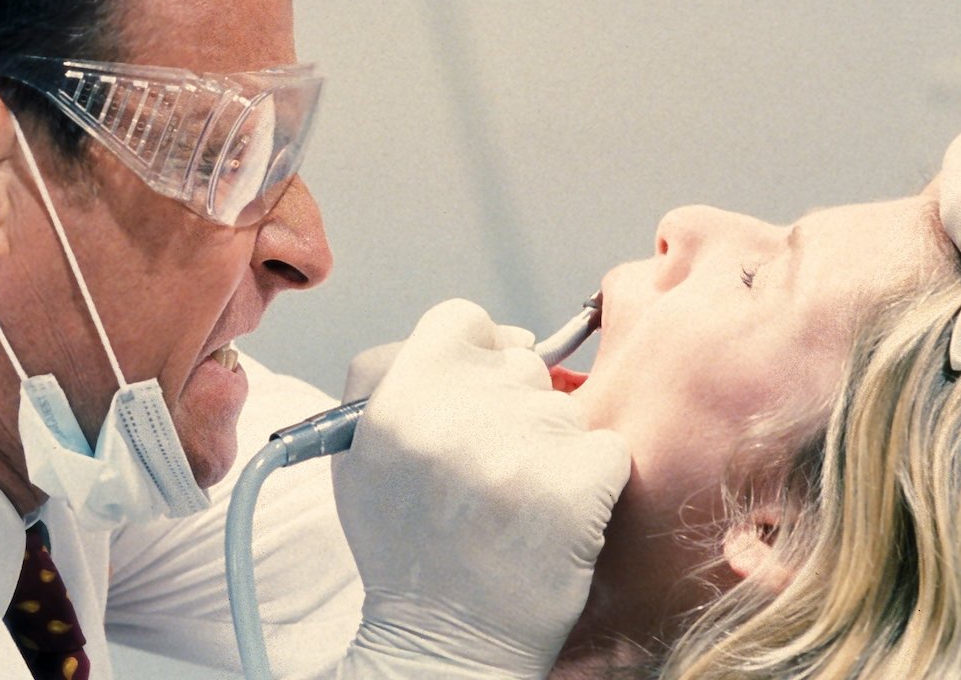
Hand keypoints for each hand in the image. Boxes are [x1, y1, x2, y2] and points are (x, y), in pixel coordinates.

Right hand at [332, 299, 630, 678]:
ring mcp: (524, 445)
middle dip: (513, 406)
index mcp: (400, 396)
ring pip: (563, 408)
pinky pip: (604, 448)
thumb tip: (469, 335)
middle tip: (489, 469)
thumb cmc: (403, 545)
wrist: (444, 641)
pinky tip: (552, 521)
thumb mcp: (356, 454)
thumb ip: (385, 379)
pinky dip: (589, 481)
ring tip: (514, 505)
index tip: (479, 389)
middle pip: (519, 362)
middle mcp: (458, 410)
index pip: (463, 319)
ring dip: (551, 448)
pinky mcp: (579, 483)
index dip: (476, 350)